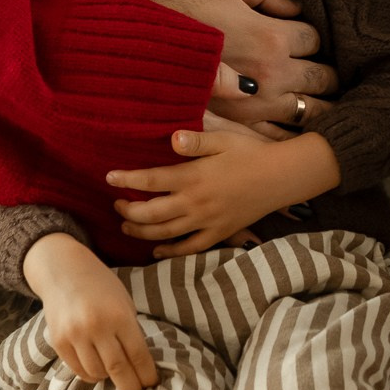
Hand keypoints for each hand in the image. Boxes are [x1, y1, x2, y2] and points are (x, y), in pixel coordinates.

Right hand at [21, 231, 157, 389]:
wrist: (64, 271)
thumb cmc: (101, 287)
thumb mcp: (124, 303)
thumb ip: (130, 331)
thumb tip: (140, 365)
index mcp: (119, 315)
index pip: (137, 355)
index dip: (147, 375)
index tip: (152, 385)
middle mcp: (96, 326)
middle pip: (117, 369)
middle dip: (130, 387)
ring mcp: (74, 335)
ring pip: (96, 372)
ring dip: (108, 378)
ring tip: (115, 374)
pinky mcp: (58, 341)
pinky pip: (77, 370)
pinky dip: (90, 374)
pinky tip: (97, 369)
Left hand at [108, 125, 341, 255]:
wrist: (281, 177)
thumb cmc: (250, 153)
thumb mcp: (223, 139)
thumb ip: (195, 141)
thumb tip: (171, 138)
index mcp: (193, 177)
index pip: (150, 180)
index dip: (126, 180)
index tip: (109, 177)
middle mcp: (195, 203)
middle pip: (150, 213)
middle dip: (128, 210)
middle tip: (116, 204)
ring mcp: (206, 222)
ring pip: (164, 233)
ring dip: (140, 232)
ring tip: (126, 226)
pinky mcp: (218, 233)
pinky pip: (189, 248)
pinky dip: (170, 251)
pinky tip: (156, 250)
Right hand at [150, 0, 336, 130]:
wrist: (137, 50)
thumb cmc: (177, 10)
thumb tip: (294, 4)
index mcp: (271, 36)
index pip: (315, 38)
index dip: (311, 35)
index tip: (302, 37)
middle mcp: (272, 74)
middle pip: (323, 77)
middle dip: (327, 73)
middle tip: (327, 73)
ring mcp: (258, 105)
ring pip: (310, 110)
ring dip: (321, 105)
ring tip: (324, 102)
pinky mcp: (240, 126)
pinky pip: (280, 136)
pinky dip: (295, 133)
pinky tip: (299, 128)